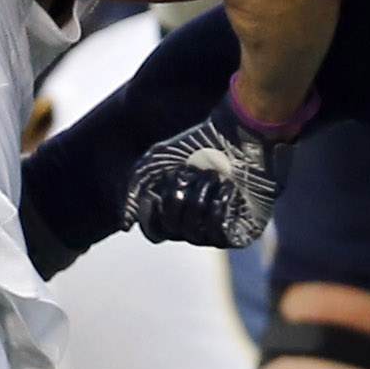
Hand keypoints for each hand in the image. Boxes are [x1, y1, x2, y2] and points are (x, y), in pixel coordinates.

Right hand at [122, 79, 304, 248]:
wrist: (242, 132)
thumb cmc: (200, 144)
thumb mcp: (156, 161)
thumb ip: (134, 190)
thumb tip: (126, 226)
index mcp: (177, 212)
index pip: (155, 231)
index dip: (152, 214)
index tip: (156, 191)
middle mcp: (197, 224)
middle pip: (173, 230)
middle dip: (178, 198)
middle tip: (191, 172)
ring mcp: (220, 228)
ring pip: (195, 234)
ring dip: (199, 200)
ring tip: (216, 176)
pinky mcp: (244, 229)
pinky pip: (220, 235)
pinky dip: (218, 208)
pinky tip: (229, 186)